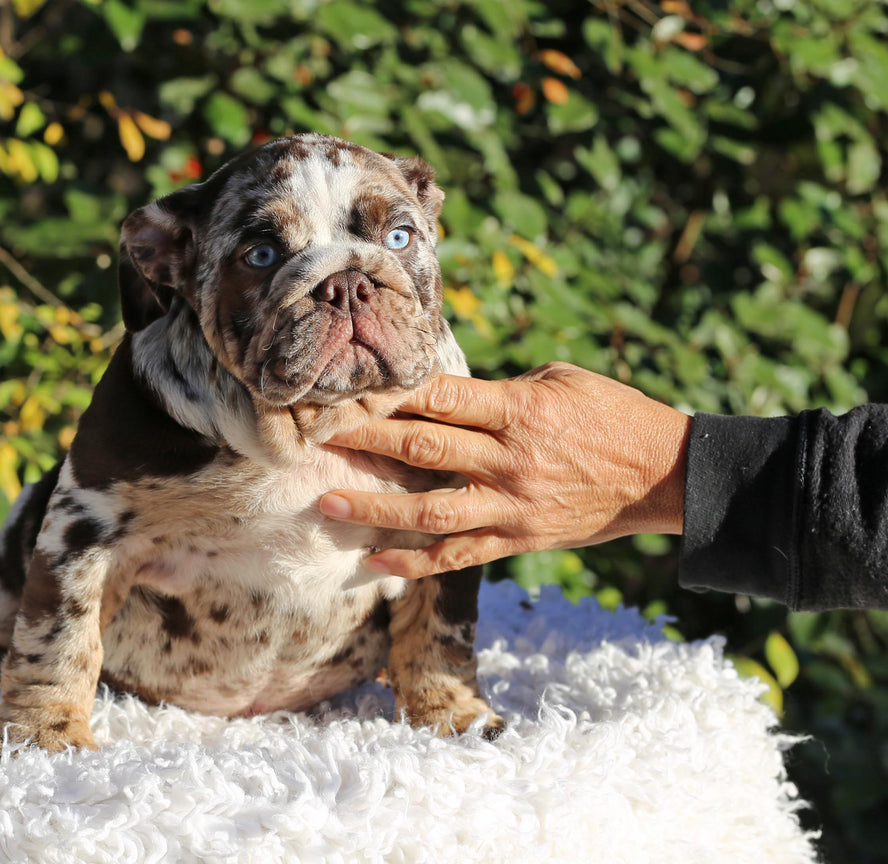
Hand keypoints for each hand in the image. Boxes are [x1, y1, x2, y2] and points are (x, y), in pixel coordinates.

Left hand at [320, 362, 691, 578]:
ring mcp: (511, 505)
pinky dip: (414, 561)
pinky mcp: (517, 539)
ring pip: (430, 511)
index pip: (438, 397)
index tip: (343, 388)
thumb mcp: (558, 381)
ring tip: (326, 505)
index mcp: (518, 410)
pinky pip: (457, 555)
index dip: (386, 393)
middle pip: (422, 450)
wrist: (662, 474)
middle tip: (313, 437)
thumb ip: (498, 389)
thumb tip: (441, 393)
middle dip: (363, 441)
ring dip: (374, 508)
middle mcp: (508, 460)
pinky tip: (374, 561)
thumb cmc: (609, 413)